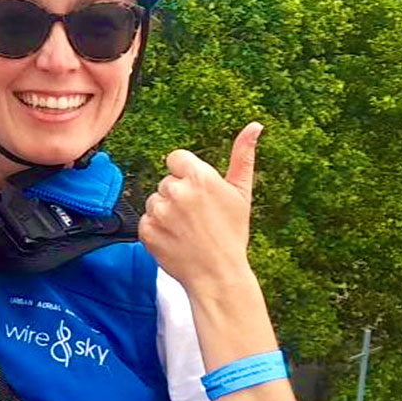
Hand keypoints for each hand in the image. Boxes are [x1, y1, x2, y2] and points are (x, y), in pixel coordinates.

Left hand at [139, 122, 260, 292]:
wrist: (218, 274)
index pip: (176, 159)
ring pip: (155, 202)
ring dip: (166, 213)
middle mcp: (176, 191)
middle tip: (197, 218)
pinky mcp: (146, 231)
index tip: (198, 193)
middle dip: (178, 196)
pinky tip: (175, 240)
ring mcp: (159, 212)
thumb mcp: (241, 193)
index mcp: (198, 176)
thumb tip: (255, 126)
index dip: (186, 175)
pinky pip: (146, 222)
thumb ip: (243, 156)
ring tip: (186, 230)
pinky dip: (157, 231)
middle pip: (166, 182)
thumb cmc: (232, 234)